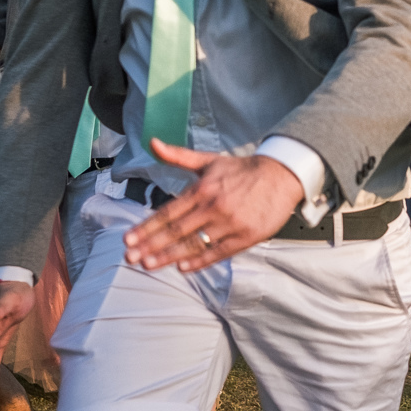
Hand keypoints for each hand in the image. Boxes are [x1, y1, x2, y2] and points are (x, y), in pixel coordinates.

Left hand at [124, 140, 303, 270]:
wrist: (282, 175)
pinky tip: (182, 268)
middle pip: (176, 231)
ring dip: (169, 256)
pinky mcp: (246, 237)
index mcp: (202, 189)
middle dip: (150, 246)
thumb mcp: (208, 161)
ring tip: (148, 265)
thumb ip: (178, 155)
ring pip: (194, 244)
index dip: (146, 228)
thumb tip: (152, 142)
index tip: (128, 239)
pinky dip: (200, 262)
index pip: (168, 213)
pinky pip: (218, 252)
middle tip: (130, 258)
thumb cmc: (242, 170)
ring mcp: (230, 224)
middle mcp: (213, 207)